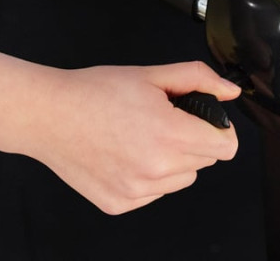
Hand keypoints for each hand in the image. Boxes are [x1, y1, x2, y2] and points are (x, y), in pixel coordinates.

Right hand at [26, 61, 240, 214]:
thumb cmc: (96, 92)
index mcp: (168, 135)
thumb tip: (229, 92)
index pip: (226, 147)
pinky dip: (151, 175)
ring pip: (184, 179)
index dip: (221, 128)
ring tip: (145, 135)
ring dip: (175, 159)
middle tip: (166, 118)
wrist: (50, 116)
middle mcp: (155, 170)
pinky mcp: (120, 204)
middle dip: (195, 138)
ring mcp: (136, 191)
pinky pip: (156, 192)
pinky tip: (129, 152)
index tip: (207, 118)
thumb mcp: (153, 74)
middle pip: (206, 160)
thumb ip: (199, 80)